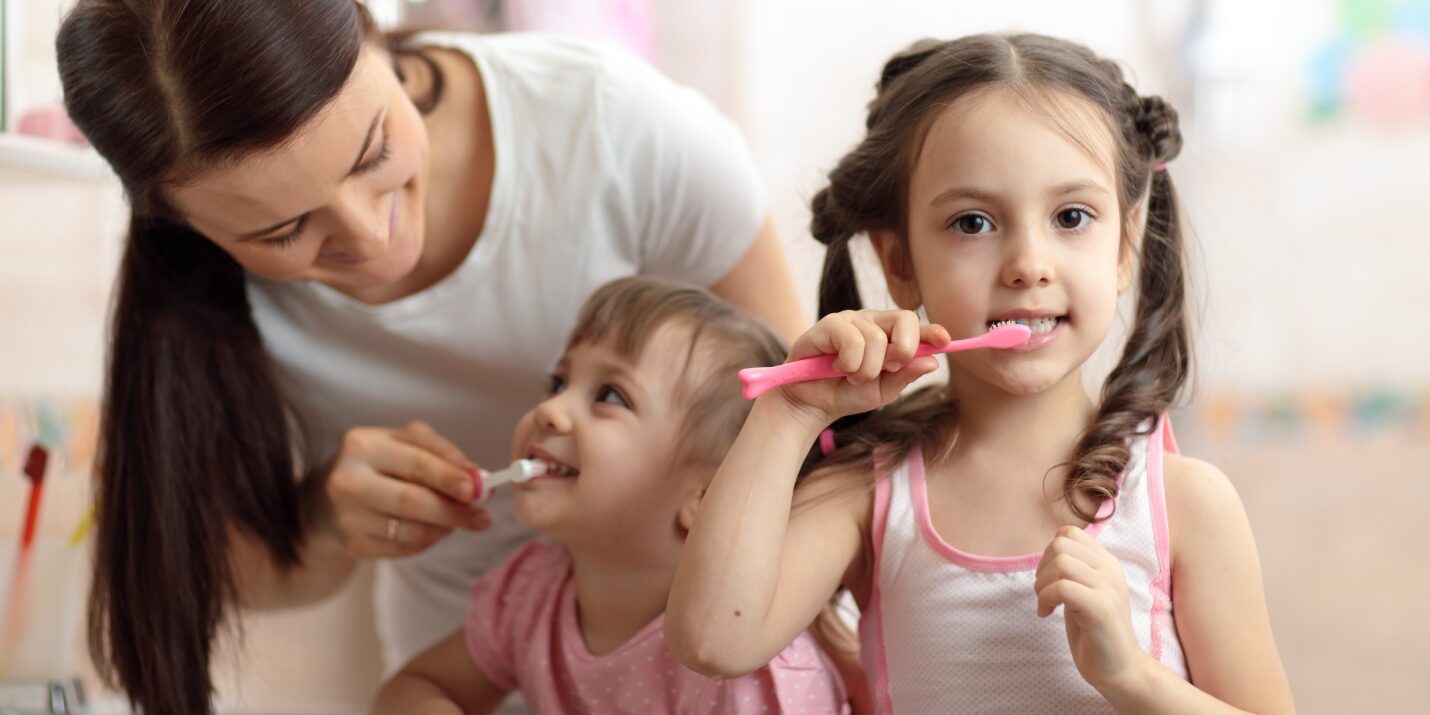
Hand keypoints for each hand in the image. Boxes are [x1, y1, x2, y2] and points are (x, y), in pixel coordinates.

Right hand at [323, 421, 490, 557]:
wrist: (329, 496)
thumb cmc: (378, 463)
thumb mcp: (405, 442)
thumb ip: (442, 453)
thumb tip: (478, 477)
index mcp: (361, 445)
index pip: (416, 463)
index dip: (451, 478)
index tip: (479, 490)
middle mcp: (347, 480)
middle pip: (412, 501)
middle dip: (454, 511)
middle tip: (482, 517)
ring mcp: (347, 516)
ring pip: (410, 530)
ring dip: (444, 528)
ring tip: (458, 521)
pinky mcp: (352, 543)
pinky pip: (402, 548)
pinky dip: (426, 541)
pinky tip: (432, 530)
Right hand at [766, 310, 947, 428]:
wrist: (812, 404)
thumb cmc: (846, 394)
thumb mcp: (882, 391)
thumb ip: (904, 376)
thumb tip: (932, 362)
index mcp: (889, 336)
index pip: (916, 326)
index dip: (932, 331)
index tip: (945, 341)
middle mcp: (872, 322)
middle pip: (904, 319)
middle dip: (903, 349)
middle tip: (887, 369)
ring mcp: (851, 320)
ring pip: (877, 338)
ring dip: (866, 369)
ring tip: (851, 376)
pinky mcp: (829, 324)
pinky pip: (852, 339)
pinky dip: (849, 363)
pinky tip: (837, 368)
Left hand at [1033, 525, 1152, 694]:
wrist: (1119, 668)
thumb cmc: (1094, 631)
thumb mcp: (1082, 591)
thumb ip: (1073, 569)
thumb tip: (1050, 549)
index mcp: (1106, 563)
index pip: (1069, 532)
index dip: (1049, 553)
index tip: (1049, 579)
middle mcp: (1110, 570)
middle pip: (1061, 544)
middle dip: (1041, 568)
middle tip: (1044, 594)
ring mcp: (1109, 588)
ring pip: (1061, 563)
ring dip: (1042, 585)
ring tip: (1046, 604)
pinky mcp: (1102, 608)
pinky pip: (1062, 588)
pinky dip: (1045, 599)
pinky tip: (1046, 613)